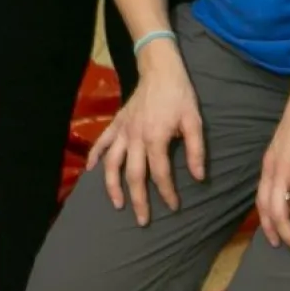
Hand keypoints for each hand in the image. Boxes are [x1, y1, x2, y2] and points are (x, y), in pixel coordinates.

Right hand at [87, 42, 204, 225]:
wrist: (160, 69)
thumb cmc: (179, 95)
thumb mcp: (194, 121)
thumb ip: (196, 150)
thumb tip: (198, 177)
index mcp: (155, 138)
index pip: (161, 174)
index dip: (167, 193)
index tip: (174, 207)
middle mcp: (135, 137)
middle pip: (134, 175)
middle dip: (138, 200)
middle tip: (142, 221)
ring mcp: (123, 130)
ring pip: (112, 163)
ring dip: (112, 185)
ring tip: (117, 204)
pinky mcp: (117, 122)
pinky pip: (101, 142)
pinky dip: (94, 156)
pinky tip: (91, 171)